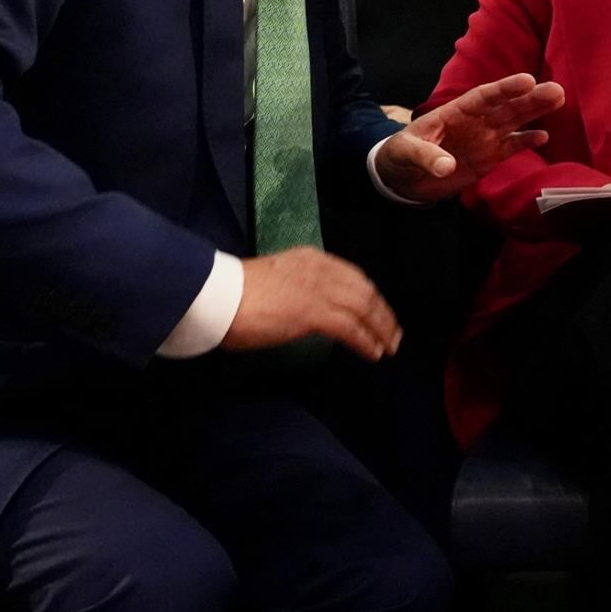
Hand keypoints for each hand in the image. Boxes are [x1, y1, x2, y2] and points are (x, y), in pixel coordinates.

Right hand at [222, 247, 401, 361]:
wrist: (216, 297)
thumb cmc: (233, 294)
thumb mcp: (276, 279)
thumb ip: (297, 288)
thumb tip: (309, 308)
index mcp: (310, 258)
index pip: (353, 276)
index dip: (371, 296)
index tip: (379, 312)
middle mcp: (320, 269)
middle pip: (365, 291)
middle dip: (383, 314)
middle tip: (393, 334)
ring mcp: (318, 289)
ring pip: (363, 308)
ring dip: (380, 330)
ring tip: (388, 347)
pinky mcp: (313, 312)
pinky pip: (351, 328)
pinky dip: (366, 341)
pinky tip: (373, 353)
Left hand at [373, 73, 565, 201]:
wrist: (404, 178)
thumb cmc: (401, 155)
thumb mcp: (406, 152)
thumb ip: (426, 156)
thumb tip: (447, 166)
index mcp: (455, 111)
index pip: (484, 97)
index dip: (505, 89)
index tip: (527, 80)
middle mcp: (475, 121)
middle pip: (506, 107)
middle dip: (530, 99)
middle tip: (556, 91)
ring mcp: (485, 138)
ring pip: (514, 122)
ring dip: (535, 112)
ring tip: (558, 99)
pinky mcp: (489, 158)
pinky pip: (512, 147)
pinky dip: (527, 141)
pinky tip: (544, 136)